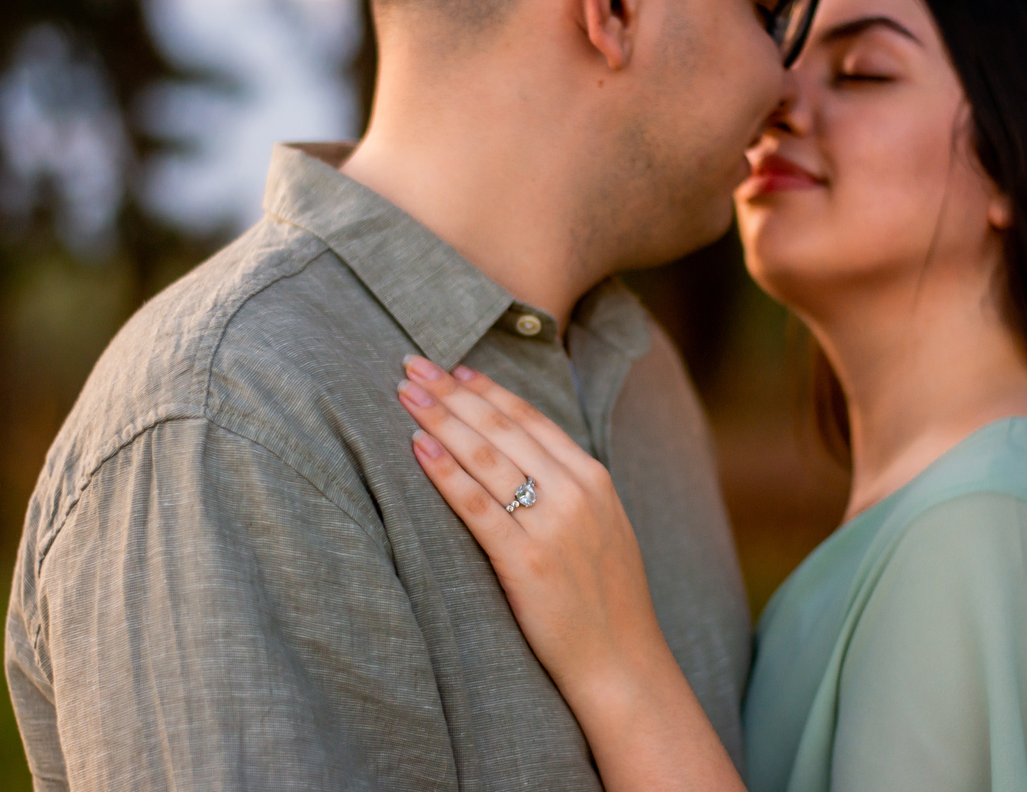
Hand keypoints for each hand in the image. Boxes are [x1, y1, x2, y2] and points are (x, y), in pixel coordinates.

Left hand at [396, 355, 673, 704]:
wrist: (623, 662)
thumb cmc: (606, 598)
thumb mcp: (603, 525)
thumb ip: (570, 486)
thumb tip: (522, 456)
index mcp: (594, 477)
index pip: (531, 417)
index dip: (487, 388)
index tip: (453, 367)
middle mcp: (575, 491)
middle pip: (501, 427)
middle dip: (452, 391)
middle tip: (412, 364)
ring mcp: (552, 524)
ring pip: (485, 456)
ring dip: (440, 418)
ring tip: (404, 393)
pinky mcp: (526, 561)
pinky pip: (477, 506)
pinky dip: (444, 472)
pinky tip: (417, 447)